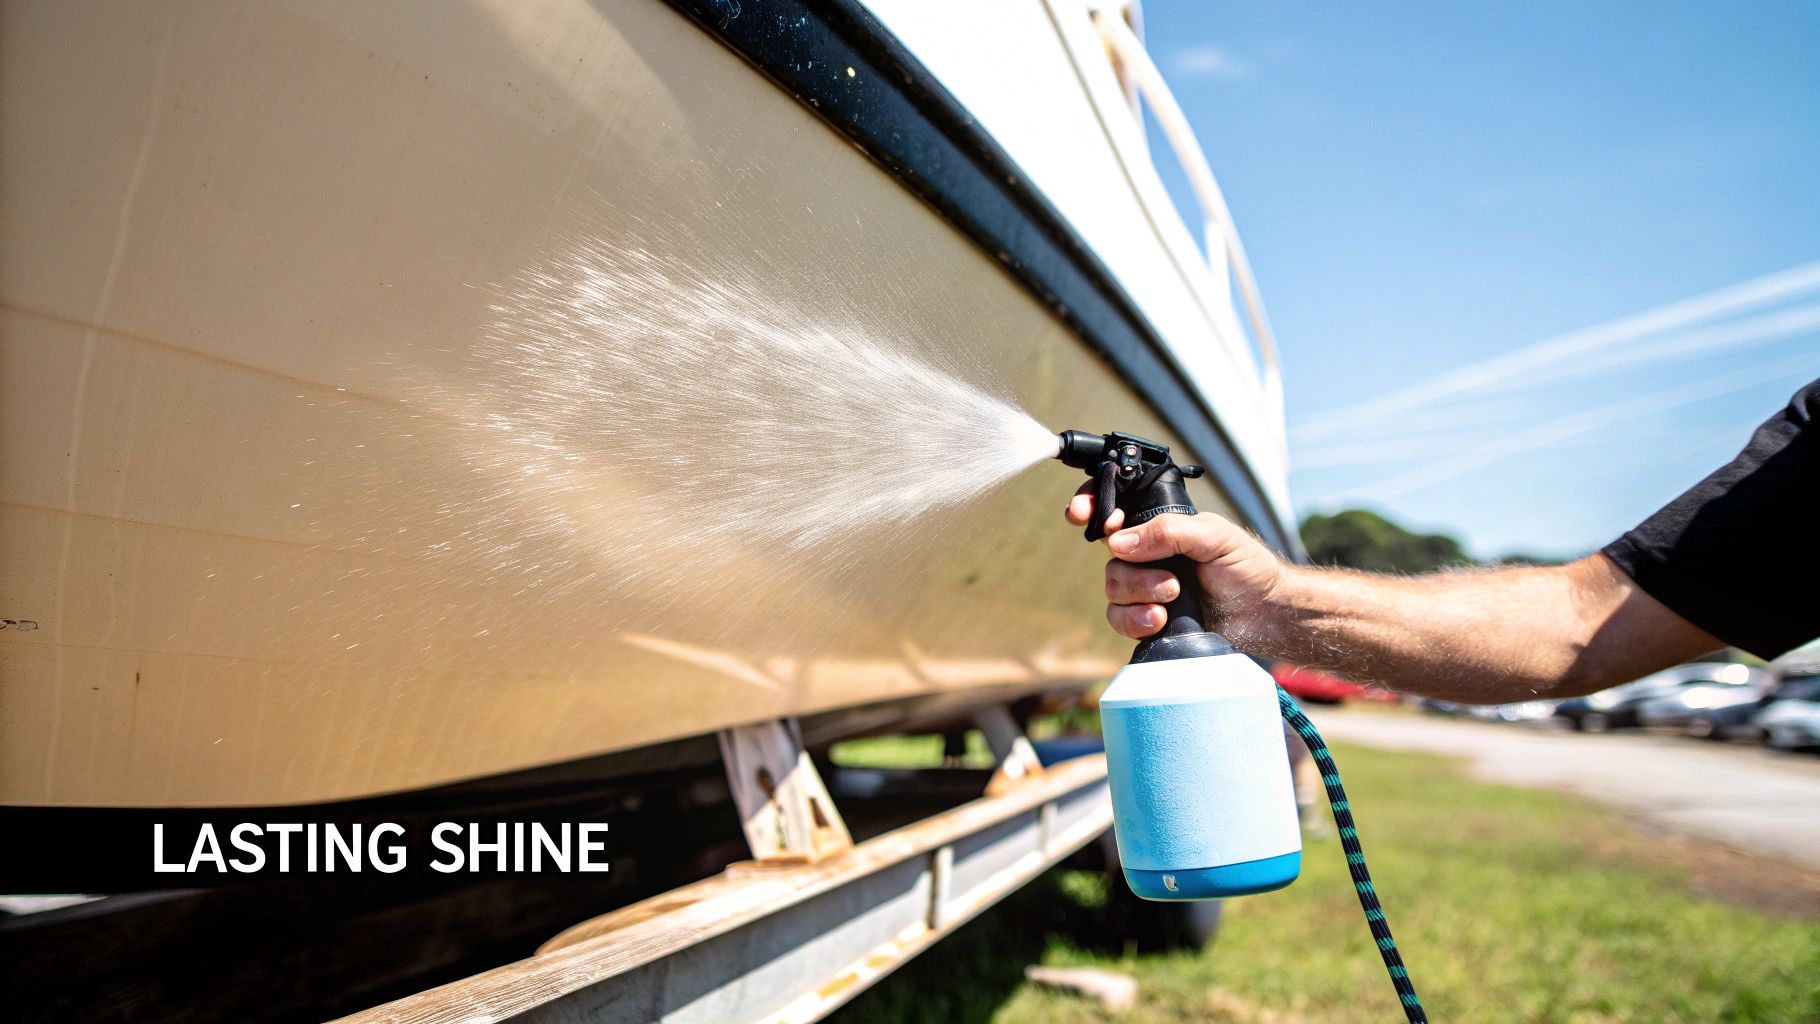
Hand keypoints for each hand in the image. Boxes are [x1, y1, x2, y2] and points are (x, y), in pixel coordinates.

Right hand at [1065, 484, 1286, 640]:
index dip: (1093, 507)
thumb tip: (1118, 541)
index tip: (1083, 514)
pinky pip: (1118, 618)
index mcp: (1162, 525)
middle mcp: (1150, 554)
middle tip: (1171, 582)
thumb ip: (1168, 531)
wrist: (1264, 616)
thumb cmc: (1247, 568)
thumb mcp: (1214, 536)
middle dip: (1135, 573)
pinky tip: (1160, 621)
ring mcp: (1147, 586)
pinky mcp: (1147, 618)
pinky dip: (1135, 621)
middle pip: (1111, 556)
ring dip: (1140, 596)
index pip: (1116, 508)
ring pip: (1113, 587)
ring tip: (1173, 600)